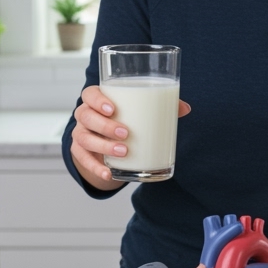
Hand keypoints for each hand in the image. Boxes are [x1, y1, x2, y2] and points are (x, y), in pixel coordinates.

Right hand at [69, 85, 189, 190]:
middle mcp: (85, 115)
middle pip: (86, 116)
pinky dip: (95, 168)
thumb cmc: (125, 120)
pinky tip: (108, 173)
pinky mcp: (81, 152)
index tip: (113, 109)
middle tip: (125, 133)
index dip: (98, 100)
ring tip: (124, 152)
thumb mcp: (140, 113)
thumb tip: (186, 108)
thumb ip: (160, 107)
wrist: (108, 143)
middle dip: (105, 125)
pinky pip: (83, 160)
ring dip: (103, 146)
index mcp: (97, 100)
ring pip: (84, 138)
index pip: (90, 94)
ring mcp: (81, 134)